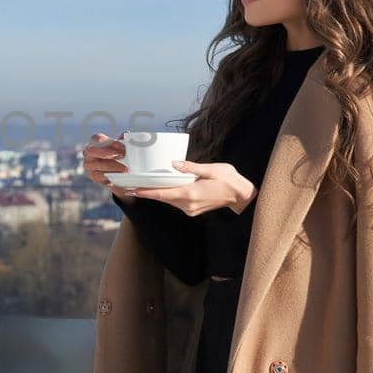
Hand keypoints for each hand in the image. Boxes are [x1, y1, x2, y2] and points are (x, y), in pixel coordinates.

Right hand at [81, 132, 136, 202]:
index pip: (97, 138)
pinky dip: (111, 176)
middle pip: (92, 150)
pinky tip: (120, 175)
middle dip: (107, 152)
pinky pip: (101, 176)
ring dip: (113, 166)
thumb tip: (125, 134)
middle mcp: (88, 154)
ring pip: (98, 164)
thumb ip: (122, 141)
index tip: (121, 147)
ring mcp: (89, 166)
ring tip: (126, 168)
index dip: (109, 141)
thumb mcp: (119, 148)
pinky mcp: (93, 177)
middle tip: (121, 155)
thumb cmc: (115, 157)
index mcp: (94, 143)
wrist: (114, 173)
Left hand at [125, 158, 256, 216]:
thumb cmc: (229, 180)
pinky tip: (160, 187)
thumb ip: (191, 167)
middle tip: (131, 185)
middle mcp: (188, 204)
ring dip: (156, 193)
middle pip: (162, 197)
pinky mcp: (192, 209)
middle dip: (147, 192)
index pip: (163, 194)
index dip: (147, 192)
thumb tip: (174, 163)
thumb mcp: (211, 169)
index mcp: (191, 194)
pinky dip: (166, 195)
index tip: (133, 190)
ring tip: (141, 185)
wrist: (241, 196)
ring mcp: (190, 209)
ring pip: (168, 200)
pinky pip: (175, 201)